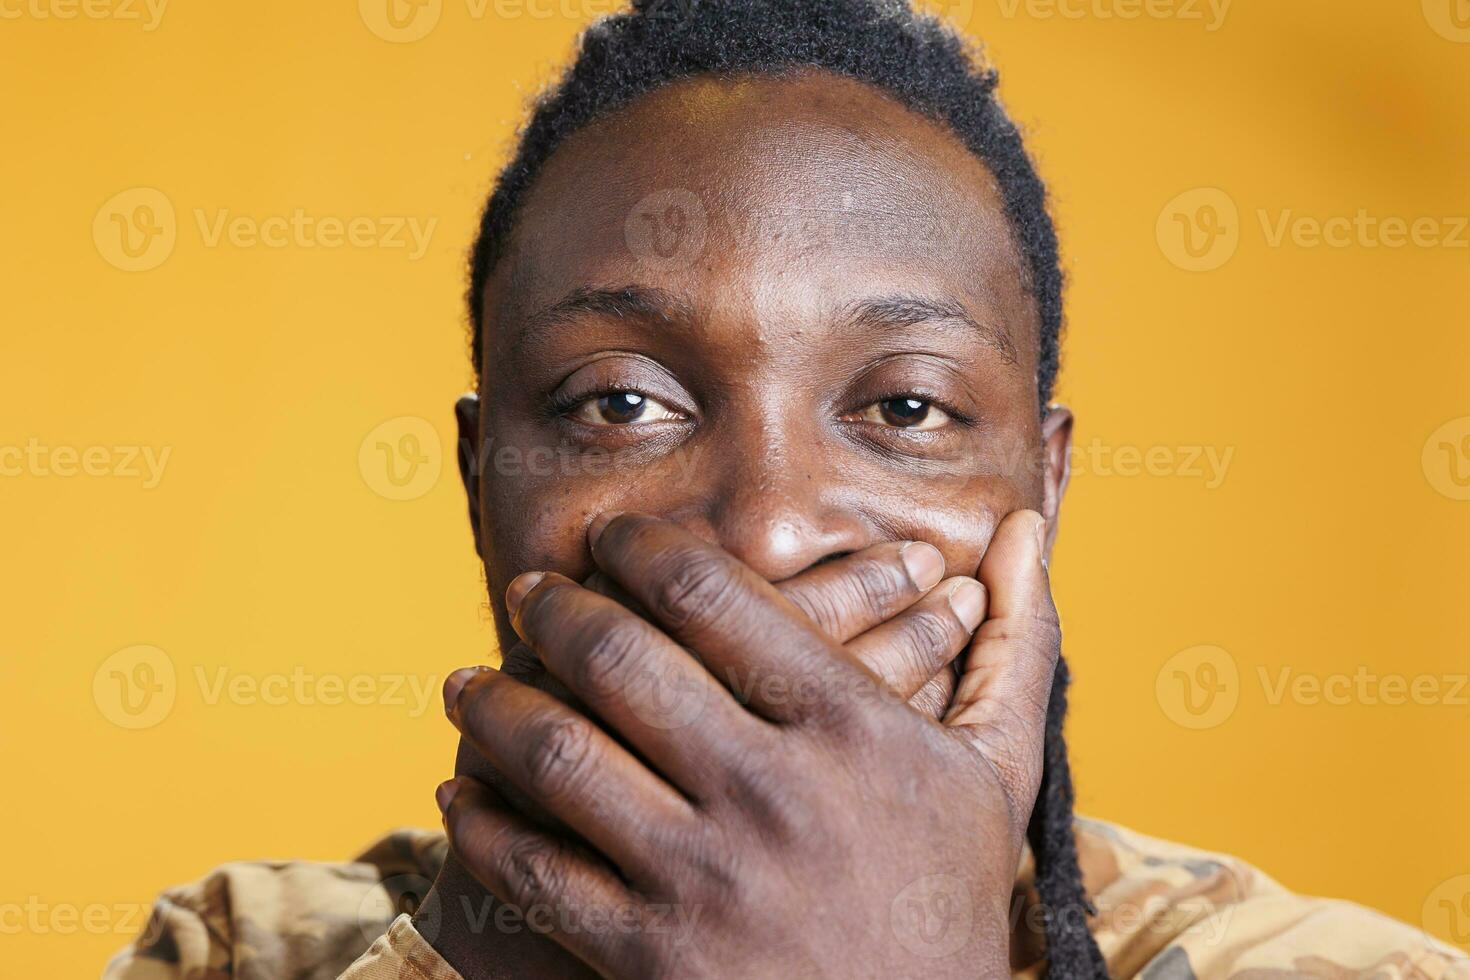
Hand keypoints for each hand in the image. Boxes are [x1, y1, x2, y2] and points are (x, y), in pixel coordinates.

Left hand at [438, 510, 1056, 977]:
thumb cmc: (950, 902)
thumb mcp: (998, 773)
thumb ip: (1013, 644)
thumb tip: (1029, 522)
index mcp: (854, 728)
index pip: (715, 595)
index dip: (640, 547)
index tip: (608, 539)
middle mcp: (773, 792)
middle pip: (622, 659)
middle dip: (555, 610)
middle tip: (527, 593)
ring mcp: (707, 880)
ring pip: (560, 756)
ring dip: (494, 706)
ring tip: (468, 682)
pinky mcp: (652, 960)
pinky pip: (536, 872)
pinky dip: (484, 824)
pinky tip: (467, 794)